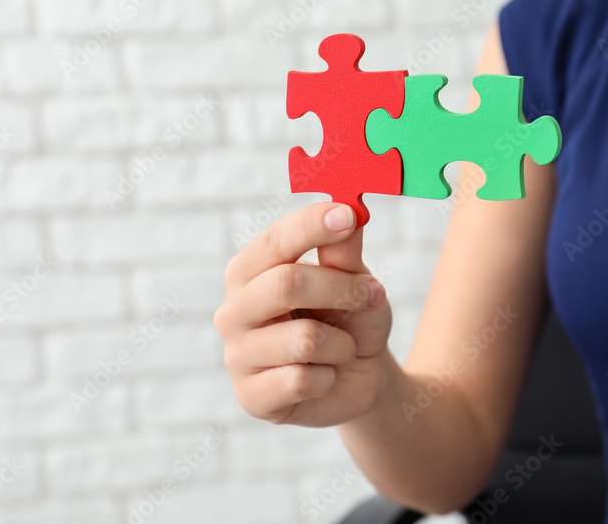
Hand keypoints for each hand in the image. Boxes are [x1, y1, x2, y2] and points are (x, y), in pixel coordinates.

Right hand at [215, 203, 392, 426]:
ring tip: (342, 348)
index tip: (349, 215)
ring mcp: (236, 356)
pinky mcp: (250, 397)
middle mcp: (233, 310)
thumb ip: (344, 251)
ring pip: (305, 339)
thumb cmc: (350, 320)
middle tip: (374, 293)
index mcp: (249, 273)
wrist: (360, 378)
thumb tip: (347, 209)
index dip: (310, 226)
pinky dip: (329, 377)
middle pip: (285, 284)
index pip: (273, 242)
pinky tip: (324, 378)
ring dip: (342, 343)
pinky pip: (302, 380)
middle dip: (341, 288)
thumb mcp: (355, 280)